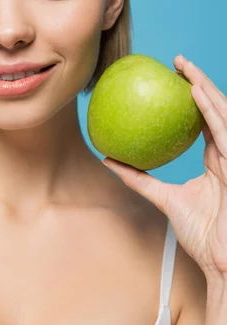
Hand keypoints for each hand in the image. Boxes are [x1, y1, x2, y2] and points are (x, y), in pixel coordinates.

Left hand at [102, 55, 226, 281]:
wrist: (224, 262)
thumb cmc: (202, 235)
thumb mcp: (164, 199)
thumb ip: (140, 179)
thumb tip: (109, 160)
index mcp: (217, 159)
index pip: (205, 120)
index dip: (193, 98)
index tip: (172, 80)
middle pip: (215, 109)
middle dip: (198, 82)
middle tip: (176, 62)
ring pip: (222, 113)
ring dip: (204, 86)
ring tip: (184, 67)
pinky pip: (224, 131)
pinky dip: (211, 110)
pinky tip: (195, 91)